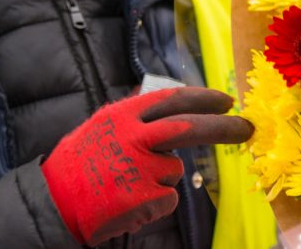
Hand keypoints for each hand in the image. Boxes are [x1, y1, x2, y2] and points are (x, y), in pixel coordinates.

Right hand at [41, 87, 251, 244]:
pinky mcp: (144, 198)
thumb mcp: (105, 127)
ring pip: (173, 170)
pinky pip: (168, 198)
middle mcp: (134, 137)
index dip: (203, 98)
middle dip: (223, 127)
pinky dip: (155, 202)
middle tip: (247, 128)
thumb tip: (174, 109)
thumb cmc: (81, 163)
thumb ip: (137, 118)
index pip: (173, 99)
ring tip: (128, 184)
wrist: (53, 202)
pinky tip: (129, 201)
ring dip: (160, 178)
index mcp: (124, 115)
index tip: (226, 100)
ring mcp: (140, 169)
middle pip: (190, 127)